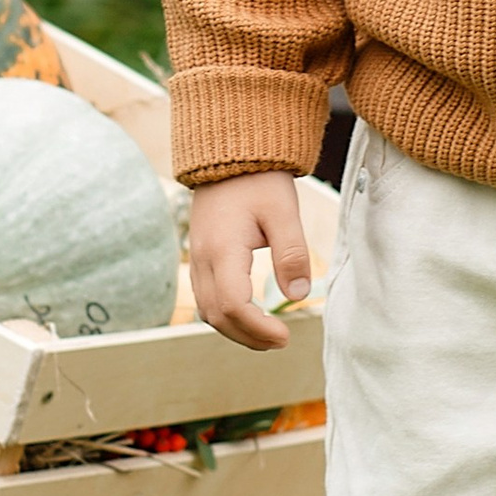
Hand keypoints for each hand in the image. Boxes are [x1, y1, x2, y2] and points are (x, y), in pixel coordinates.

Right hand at [187, 170, 313, 349]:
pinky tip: (249, 316)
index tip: (285, 336)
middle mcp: (202, 257)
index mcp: (222, 249)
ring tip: (268, 335)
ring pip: (207, 311)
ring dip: (235, 329)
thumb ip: (292, 254)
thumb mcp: (283, 212)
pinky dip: (225, 315)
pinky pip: (205, 297)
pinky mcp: (200, 256)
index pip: (233, 305)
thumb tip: (298, 296)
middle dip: (248, 336)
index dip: (258, 329)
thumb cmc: (259, 180)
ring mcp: (197, 257)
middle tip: (280, 341)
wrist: (229, 153)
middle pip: (216, 316)